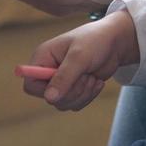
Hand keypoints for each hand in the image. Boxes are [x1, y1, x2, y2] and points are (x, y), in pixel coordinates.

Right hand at [21, 10, 139, 111]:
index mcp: (43, 57)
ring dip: (82, 93)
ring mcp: (62, 81)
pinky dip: (88, 96)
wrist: (115, 43)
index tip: (64, 86)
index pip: (30, 85)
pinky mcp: (74, 88)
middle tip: (86, 77)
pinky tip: (96, 81)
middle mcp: (49, 71)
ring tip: (92, 77)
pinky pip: (75, 104)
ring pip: (64, 103)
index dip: (44, 91)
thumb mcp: (79, 57)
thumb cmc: (95, 41)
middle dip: (72, 91)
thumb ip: (64, 77)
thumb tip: (49, 98)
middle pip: (50, 98)